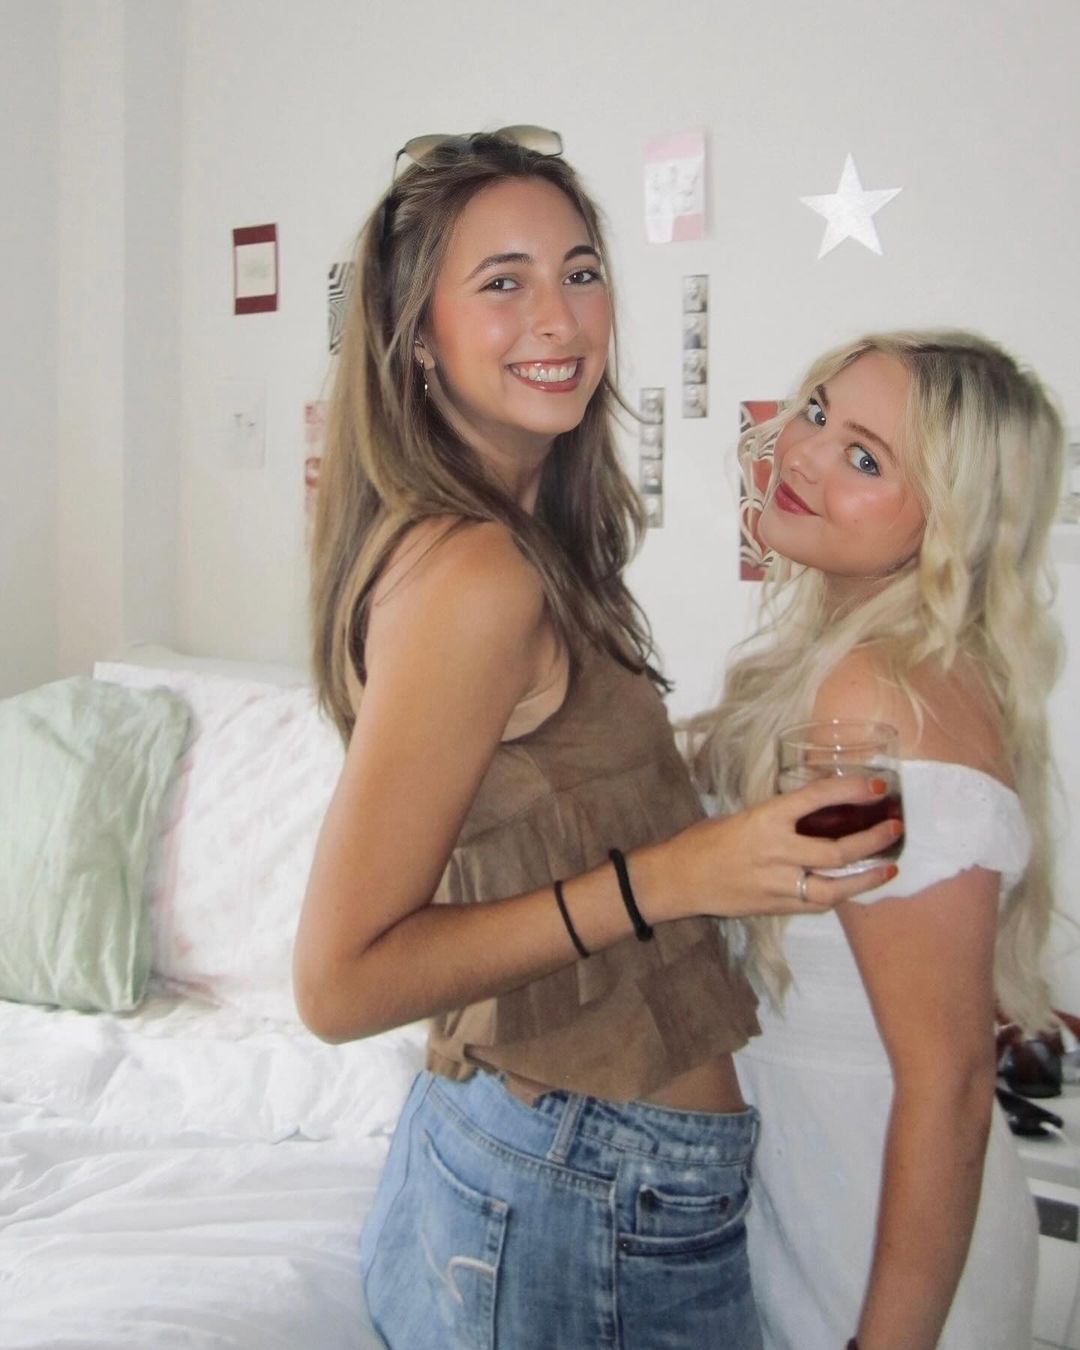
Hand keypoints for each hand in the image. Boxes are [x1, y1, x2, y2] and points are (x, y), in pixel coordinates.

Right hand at [646, 774, 900, 921]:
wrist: (679, 879)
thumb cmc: (705, 840)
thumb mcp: (743, 816)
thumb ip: (778, 817)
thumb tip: (815, 811)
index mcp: (764, 818)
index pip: (816, 798)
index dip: (850, 791)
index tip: (876, 788)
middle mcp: (775, 851)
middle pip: (836, 850)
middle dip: (872, 839)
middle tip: (895, 827)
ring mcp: (776, 884)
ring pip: (834, 887)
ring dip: (867, 878)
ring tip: (890, 867)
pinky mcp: (775, 907)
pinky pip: (816, 903)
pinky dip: (839, 894)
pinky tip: (855, 887)